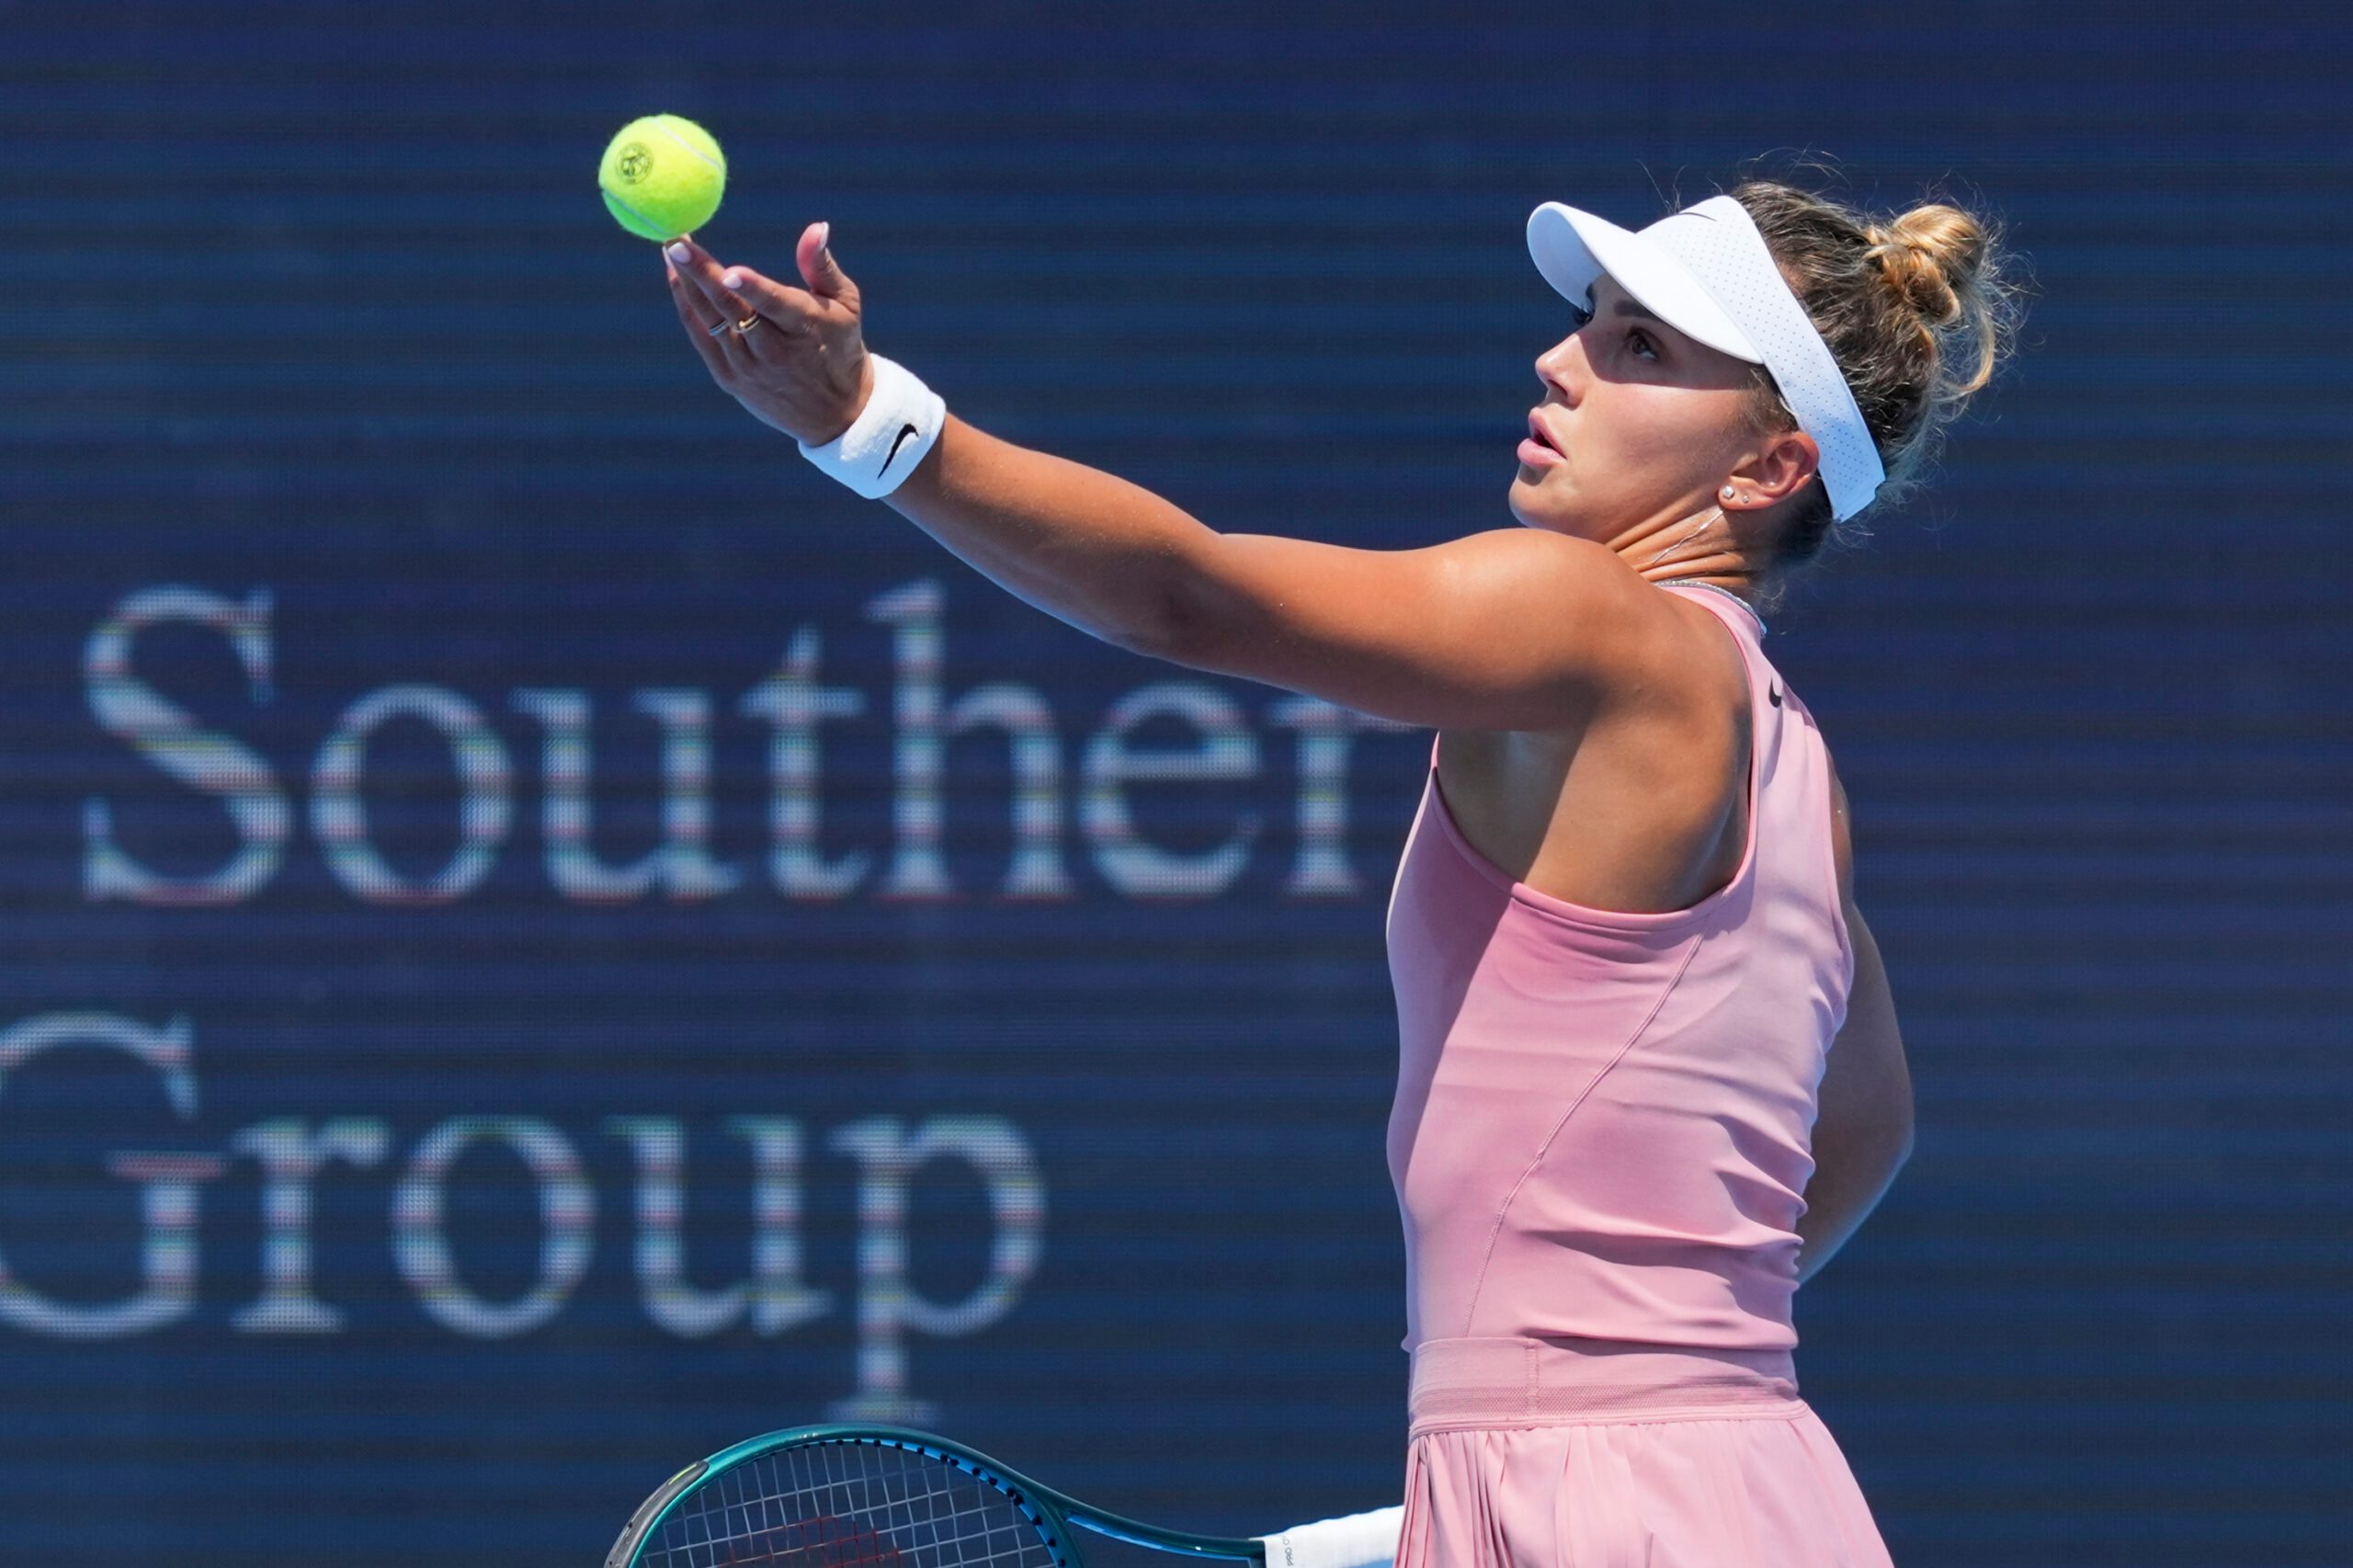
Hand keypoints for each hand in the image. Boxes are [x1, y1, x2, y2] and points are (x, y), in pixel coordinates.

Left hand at [663, 222, 875, 446]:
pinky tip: (678, 279)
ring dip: (688, 284)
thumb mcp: (845, 304)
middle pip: (731, 308)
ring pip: (710, 320)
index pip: (774, 305)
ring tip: (671, 249)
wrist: (834, 413)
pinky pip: (702, 336)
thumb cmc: (840, 346)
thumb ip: (822, 265)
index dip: (751, 288)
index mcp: (804, 327)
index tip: (728, 268)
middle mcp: (774, 351)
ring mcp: (748, 367)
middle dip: (701, 273)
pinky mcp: (729, 379)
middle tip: (676, 242)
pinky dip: (687, 306)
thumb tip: (817, 226)